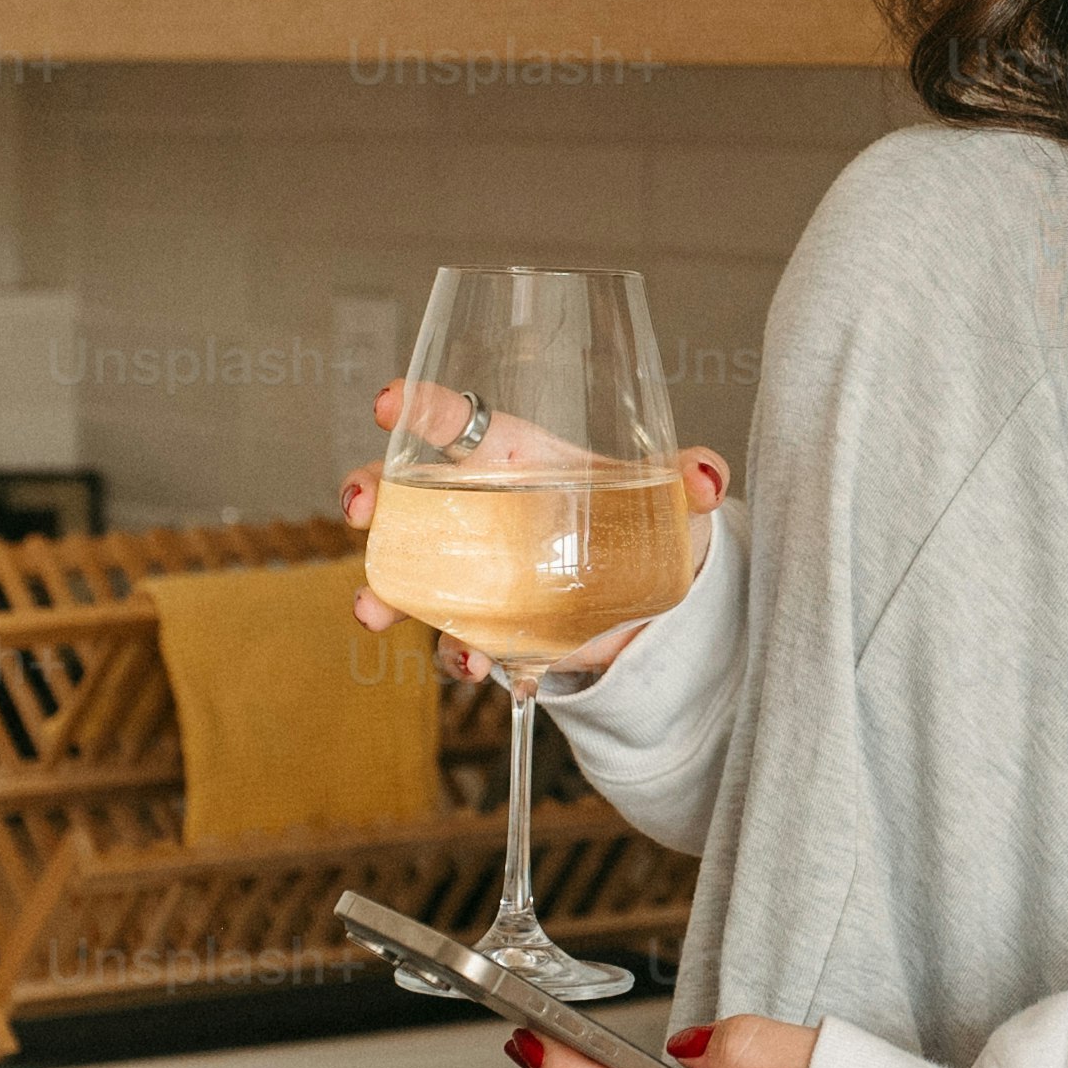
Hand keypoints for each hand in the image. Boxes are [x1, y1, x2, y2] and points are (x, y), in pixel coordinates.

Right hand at [344, 384, 725, 682]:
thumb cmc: (642, 518)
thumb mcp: (670, 494)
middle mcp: (476, 509)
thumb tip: (706, 477)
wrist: (649, 600)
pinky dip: (461, 656)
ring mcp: (471, 573)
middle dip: (369, 491)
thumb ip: (689, 476)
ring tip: (373, 610)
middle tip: (361, 507)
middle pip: (402, 491)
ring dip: (384, 590)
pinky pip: (458, 642)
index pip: (456, 419)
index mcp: (512, 456)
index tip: (388, 402)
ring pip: (407, 574)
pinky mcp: (488, 628)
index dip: (418, 405)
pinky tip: (478, 665)